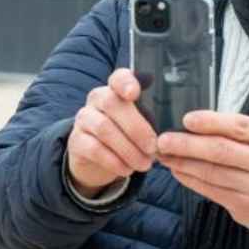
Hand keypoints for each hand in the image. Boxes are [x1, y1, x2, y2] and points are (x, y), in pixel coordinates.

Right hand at [67, 68, 158, 197]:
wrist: (96, 157)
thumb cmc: (126, 135)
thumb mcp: (140, 123)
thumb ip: (152, 119)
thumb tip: (171, 128)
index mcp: (116, 90)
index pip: (118, 77)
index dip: (126, 82)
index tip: (134, 93)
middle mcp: (97, 99)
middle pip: (112, 103)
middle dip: (136, 128)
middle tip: (153, 148)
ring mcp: (84, 119)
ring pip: (104, 128)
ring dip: (128, 149)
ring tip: (144, 164)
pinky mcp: (76, 140)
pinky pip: (95, 149)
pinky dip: (115, 162)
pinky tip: (127, 170)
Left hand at [156, 112, 248, 248]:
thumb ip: (246, 130)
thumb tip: (198, 123)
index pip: (240, 127)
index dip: (210, 123)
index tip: (186, 119)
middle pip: (222, 152)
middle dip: (187, 145)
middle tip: (163, 140)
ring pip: (212, 174)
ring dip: (182, 163)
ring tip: (164, 154)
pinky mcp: (246, 209)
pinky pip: (211, 191)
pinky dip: (191, 180)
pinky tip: (178, 171)